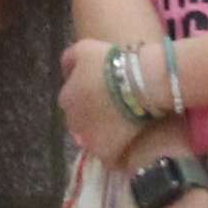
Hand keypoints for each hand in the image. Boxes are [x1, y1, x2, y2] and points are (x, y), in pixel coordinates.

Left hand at [57, 38, 149, 158]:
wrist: (141, 81)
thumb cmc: (113, 61)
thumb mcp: (83, 48)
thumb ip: (68, 60)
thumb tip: (66, 72)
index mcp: (66, 99)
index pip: (72, 102)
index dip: (89, 98)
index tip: (105, 94)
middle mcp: (73, 123)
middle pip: (82, 123)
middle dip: (94, 117)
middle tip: (117, 109)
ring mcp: (90, 141)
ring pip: (94, 142)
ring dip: (105, 136)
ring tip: (126, 127)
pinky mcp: (108, 154)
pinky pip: (110, 159)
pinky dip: (118, 155)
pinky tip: (130, 144)